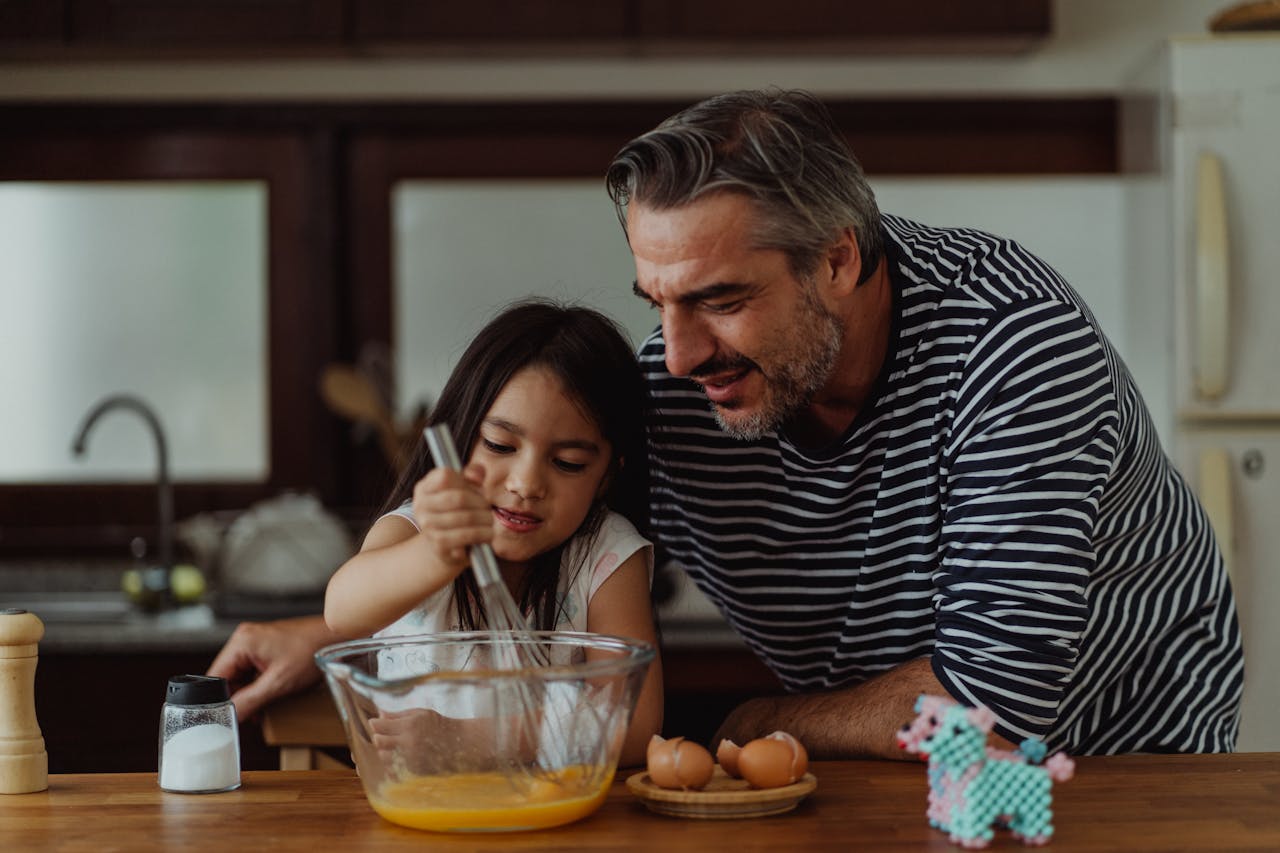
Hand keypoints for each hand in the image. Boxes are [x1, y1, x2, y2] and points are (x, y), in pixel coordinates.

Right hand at [206, 615, 335, 721]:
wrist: (338, 636)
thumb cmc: (313, 652)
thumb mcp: (278, 683)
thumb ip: (249, 701)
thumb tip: (229, 717)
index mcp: (242, 642)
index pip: (215, 677)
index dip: (218, 701)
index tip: (225, 719)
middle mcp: (245, 638)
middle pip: (226, 677)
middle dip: (236, 698)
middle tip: (249, 715)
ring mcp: (256, 641)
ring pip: (240, 676)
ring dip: (249, 693)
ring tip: (263, 707)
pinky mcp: (267, 646)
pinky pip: (252, 671)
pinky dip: (258, 685)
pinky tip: (269, 697)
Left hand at [370, 707, 496, 773]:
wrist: (459, 744)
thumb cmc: (439, 725)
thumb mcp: (421, 714)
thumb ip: (398, 715)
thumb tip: (379, 714)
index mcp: (410, 725)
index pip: (380, 726)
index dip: (375, 724)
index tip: (376, 724)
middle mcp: (408, 743)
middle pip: (378, 742)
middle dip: (378, 737)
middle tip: (384, 735)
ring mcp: (411, 759)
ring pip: (383, 757)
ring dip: (384, 751)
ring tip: (394, 747)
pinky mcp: (413, 772)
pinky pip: (392, 770)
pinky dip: (391, 765)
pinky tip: (398, 759)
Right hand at [411, 465, 492, 568]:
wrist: (447, 546)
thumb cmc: (458, 511)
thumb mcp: (465, 488)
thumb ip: (473, 474)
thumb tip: (476, 476)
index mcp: (425, 487)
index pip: (445, 476)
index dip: (465, 481)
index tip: (476, 489)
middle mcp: (421, 505)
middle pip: (459, 497)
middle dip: (480, 502)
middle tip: (488, 508)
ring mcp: (427, 525)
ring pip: (465, 517)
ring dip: (484, 519)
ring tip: (490, 521)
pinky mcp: (438, 544)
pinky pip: (464, 536)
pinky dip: (481, 534)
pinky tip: (487, 534)